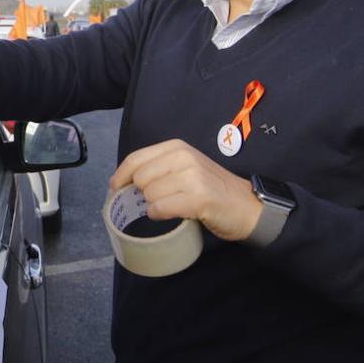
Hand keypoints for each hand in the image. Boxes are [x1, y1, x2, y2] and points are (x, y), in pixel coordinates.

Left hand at [108, 139, 261, 241]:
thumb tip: (122, 181)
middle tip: (156, 201)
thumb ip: (159, 168)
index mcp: (176, 147)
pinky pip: (160, 208)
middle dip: (141, 193)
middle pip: (139, 178)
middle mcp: (183, 157)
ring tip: (171, 206)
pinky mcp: (198, 198)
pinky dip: (159, 214)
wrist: (248, 206)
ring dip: (153, 205)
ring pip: (149, 194)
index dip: (120, 175)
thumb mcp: (185, 168)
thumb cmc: (212, 189)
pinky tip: (171, 214)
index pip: (135, 159)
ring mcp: (192, 177)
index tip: (115, 188)